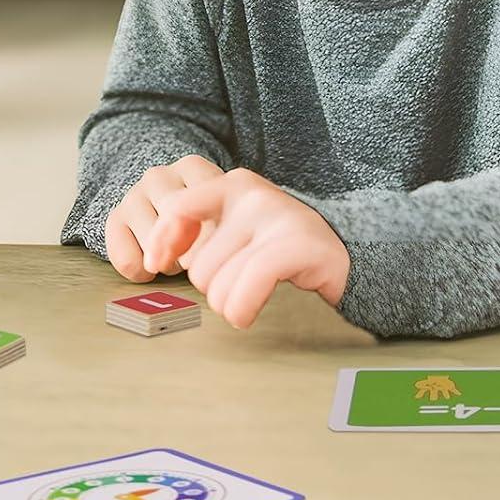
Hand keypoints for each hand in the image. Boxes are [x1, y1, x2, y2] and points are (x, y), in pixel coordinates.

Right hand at [104, 155, 223, 280]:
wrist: (159, 200)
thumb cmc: (201, 213)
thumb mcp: (220, 210)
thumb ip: (222, 222)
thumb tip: (206, 256)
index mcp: (192, 167)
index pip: (207, 208)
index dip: (214, 239)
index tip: (217, 249)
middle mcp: (158, 175)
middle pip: (178, 228)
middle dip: (190, 253)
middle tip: (195, 256)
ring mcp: (133, 194)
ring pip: (154, 246)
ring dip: (167, 264)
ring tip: (173, 257)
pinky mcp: (114, 217)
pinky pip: (128, 260)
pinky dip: (141, 273)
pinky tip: (150, 265)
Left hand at [142, 169, 349, 328]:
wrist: (346, 255)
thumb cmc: (281, 246)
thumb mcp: (238, 228)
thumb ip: (199, 232)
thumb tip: (153, 257)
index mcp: (232, 184)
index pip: (177, 209)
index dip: (161, 241)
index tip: (156, 265)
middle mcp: (252, 194)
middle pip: (198, 263)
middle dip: (213, 288)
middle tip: (238, 286)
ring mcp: (276, 217)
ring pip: (219, 283)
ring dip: (228, 304)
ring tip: (250, 296)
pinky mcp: (297, 245)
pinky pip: (250, 284)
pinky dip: (242, 308)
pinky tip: (246, 315)